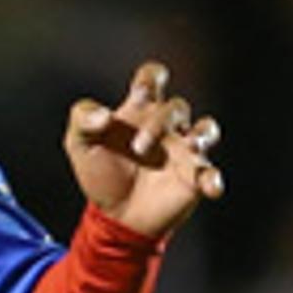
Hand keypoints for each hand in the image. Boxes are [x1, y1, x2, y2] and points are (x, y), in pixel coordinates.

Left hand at [64, 61, 222, 238]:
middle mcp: (166, 125)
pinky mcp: (193, 178)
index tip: (141, 93)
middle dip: (160, 122)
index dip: (151, 79)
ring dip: (202, 135)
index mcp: (140, 109)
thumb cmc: (100, 173)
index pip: (153, 77)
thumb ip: (82, 120)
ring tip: (191, 146)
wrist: (114, 216)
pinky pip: (210, 173)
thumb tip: (103, 115)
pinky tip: (210, 188)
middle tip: (138, 148)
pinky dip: (213, 178)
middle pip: (177, 107)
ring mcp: (183, 151)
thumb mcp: (79, 144)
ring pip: (206, 129)